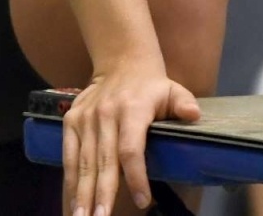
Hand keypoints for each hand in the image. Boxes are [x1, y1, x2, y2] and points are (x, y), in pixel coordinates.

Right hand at [62, 62, 200, 215]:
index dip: (136, 176)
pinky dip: (68, 181)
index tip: (143, 201)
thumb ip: (184, 103)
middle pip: (103, 161)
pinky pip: (68, 156)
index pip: (131, 148)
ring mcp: (86, 118)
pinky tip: (70, 204)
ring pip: (83, 163)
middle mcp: (106, 115)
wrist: (120, 61)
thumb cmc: (152, 86)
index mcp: (133, 109)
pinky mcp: (71, 121)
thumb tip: (194, 114)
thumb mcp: (173, 90)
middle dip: (101, 194)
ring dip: (81, 194)